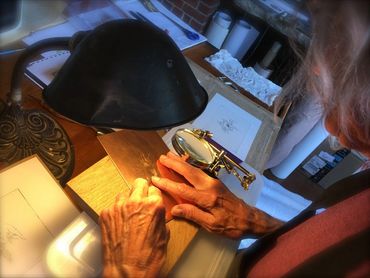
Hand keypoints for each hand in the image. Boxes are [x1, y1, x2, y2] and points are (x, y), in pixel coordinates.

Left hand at [100, 178, 168, 277]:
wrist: (126, 273)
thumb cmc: (147, 260)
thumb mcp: (164, 237)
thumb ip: (160, 219)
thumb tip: (157, 214)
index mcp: (154, 206)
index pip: (155, 189)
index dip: (153, 196)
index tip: (151, 200)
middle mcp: (136, 203)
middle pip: (139, 184)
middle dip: (141, 191)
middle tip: (140, 201)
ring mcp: (118, 207)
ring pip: (123, 193)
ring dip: (127, 201)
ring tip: (128, 216)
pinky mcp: (106, 214)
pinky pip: (112, 207)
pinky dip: (115, 213)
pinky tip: (119, 225)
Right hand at [152, 152, 282, 238]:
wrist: (250, 218)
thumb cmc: (231, 225)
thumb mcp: (211, 225)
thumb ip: (193, 214)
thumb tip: (175, 209)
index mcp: (207, 198)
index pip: (182, 189)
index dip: (167, 183)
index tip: (155, 178)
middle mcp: (209, 186)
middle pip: (188, 172)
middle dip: (174, 164)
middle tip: (161, 157)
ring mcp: (214, 182)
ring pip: (194, 169)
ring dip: (181, 161)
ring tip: (170, 154)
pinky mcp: (216, 182)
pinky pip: (200, 170)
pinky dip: (190, 165)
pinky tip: (185, 162)